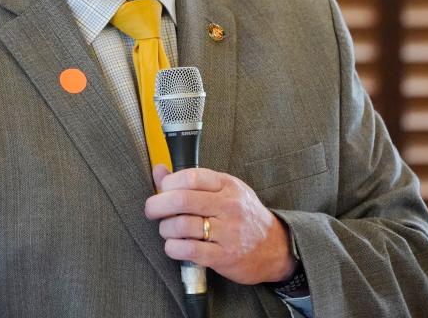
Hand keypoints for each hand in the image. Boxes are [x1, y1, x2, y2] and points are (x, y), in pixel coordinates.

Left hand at [144, 165, 296, 285]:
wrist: (275, 247)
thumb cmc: (243, 216)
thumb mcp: (224, 190)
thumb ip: (191, 180)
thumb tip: (159, 171)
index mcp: (227, 185)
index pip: (190, 177)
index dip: (168, 183)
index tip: (162, 190)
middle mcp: (228, 206)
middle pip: (181, 200)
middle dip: (157, 205)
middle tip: (152, 210)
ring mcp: (227, 232)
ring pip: (182, 226)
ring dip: (165, 229)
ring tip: (167, 230)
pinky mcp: (224, 256)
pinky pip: (189, 250)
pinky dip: (173, 248)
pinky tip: (174, 246)